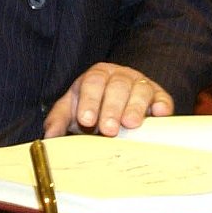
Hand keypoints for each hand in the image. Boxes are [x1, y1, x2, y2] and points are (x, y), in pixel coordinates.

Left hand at [44, 62, 173, 136]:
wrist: (119, 103)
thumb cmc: (94, 107)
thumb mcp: (72, 110)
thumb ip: (58, 120)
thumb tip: (48, 137)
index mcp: (97, 76)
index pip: (93, 82)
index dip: (90, 100)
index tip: (86, 120)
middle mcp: (121, 76)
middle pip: (118, 86)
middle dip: (112, 107)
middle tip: (108, 129)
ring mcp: (142, 85)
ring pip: (141, 90)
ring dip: (135, 107)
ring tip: (130, 124)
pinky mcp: (159, 97)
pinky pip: (163, 99)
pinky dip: (162, 105)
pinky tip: (159, 114)